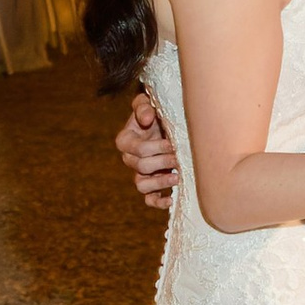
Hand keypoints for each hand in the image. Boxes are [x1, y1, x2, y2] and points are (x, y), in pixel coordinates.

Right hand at [116, 89, 176, 211]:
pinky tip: (171, 199)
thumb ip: (143, 106)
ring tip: (177, 177)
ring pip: (141, 186)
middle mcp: (129, 159)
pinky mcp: (150, 185)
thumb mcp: (146, 102)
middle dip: (163, 162)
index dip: (157, 148)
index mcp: (125, 140)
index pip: (138, 149)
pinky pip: (149, 199)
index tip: (173, 143)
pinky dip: (158, 202)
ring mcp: (138, 173)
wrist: (163, 123)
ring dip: (160, 183)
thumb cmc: (155, 111)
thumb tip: (147, 119)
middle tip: (179, 157)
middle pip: (141, 167)